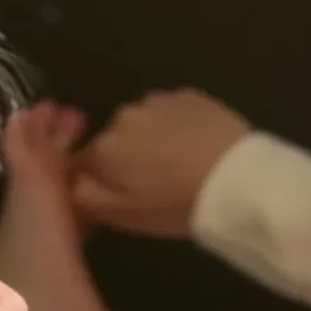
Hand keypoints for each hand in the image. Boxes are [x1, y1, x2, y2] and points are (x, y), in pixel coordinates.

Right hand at [70, 90, 251, 236]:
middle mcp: (123, 117)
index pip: (84, 160)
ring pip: (144, 122)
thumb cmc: (177, 205)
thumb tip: (71, 178)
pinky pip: (172, 110)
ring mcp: (158, 101)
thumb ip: (85, 196)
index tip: (122, 191)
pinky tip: (196, 144)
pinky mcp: (189, 95)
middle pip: (115, 138)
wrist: (239, 181)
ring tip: (179, 161)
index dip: (102, 177)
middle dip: (128, 155)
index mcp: (104, 148)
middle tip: (156, 180)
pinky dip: (178, 124)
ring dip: (153, 137)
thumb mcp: (125, 216)